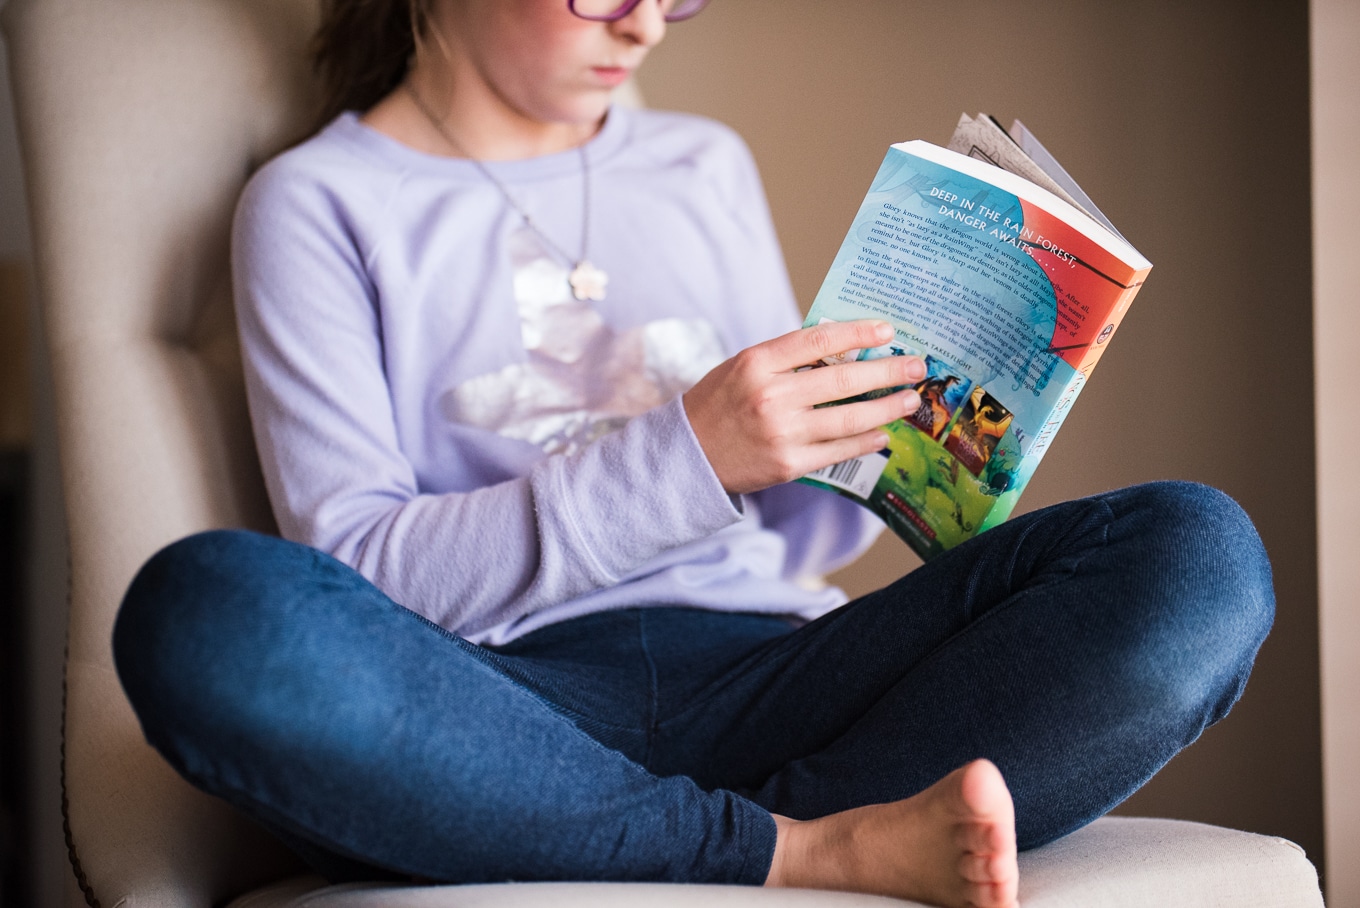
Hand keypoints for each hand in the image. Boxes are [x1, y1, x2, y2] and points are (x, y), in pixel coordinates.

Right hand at [683, 320, 926, 494]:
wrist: (688, 455)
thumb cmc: (720, 404)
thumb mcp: (744, 367)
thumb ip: (788, 357)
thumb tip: (845, 347)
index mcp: (757, 363)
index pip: (817, 340)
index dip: (857, 333)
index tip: (887, 330)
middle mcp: (770, 397)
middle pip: (841, 379)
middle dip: (887, 371)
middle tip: (917, 366)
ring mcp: (781, 433)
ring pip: (848, 419)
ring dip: (885, 408)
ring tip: (909, 400)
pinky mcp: (788, 464)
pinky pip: (838, 452)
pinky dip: (865, 442)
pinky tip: (882, 434)